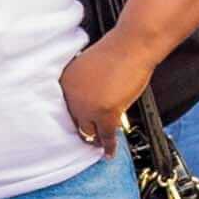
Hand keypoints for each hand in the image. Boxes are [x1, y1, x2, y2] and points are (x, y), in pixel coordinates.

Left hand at [60, 26, 160, 151]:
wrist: (132, 46)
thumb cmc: (118, 51)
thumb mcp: (91, 67)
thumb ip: (87, 85)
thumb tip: (94, 103)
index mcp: (66, 80)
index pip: (67, 107)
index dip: (76, 116)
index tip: (81, 124)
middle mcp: (72, 94)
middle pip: (76, 121)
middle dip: (84, 129)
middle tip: (90, 138)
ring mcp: (87, 106)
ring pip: (89, 131)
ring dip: (95, 140)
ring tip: (100, 146)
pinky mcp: (105, 113)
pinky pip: (105, 136)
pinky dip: (109, 146)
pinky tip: (110, 152)